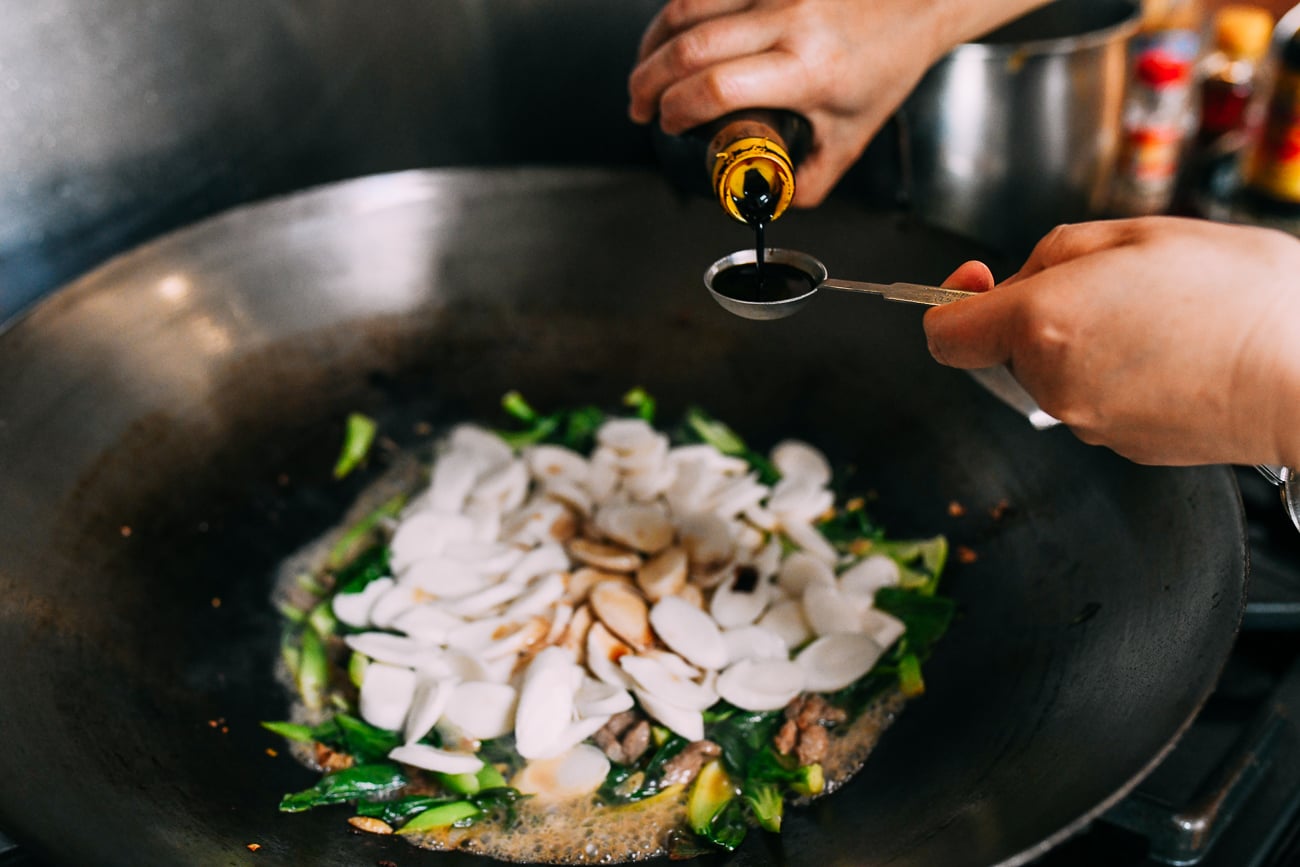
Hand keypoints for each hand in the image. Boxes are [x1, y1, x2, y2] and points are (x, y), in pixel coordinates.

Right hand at [628, 0, 1044, 206]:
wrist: (920, 1)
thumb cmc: (887, 65)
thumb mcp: (851, 136)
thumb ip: (809, 181)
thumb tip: (765, 202)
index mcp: (808, 71)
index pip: (717, 88)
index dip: (677, 111)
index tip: (668, 127)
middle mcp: (789, 21)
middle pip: (688, 48)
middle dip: (648, 82)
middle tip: (639, 108)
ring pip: (685, 8)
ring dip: (651, 44)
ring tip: (642, 74)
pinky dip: (675, 16)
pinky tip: (667, 38)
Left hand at [925, 218, 1299, 467]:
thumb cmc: (1238, 296)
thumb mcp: (1138, 235)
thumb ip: (1056, 253)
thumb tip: (1022, 280)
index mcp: (1041, 323)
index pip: (946, 336)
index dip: (951, 304)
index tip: (978, 282)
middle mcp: (1052, 383)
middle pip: (1009, 347)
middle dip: (1041, 311)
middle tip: (1114, 282)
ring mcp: (1088, 423)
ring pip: (1056, 373)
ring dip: (1086, 343)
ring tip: (1159, 316)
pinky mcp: (1124, 448)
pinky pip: (1097, 401)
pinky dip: (1118, 376)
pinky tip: (1173, 354)